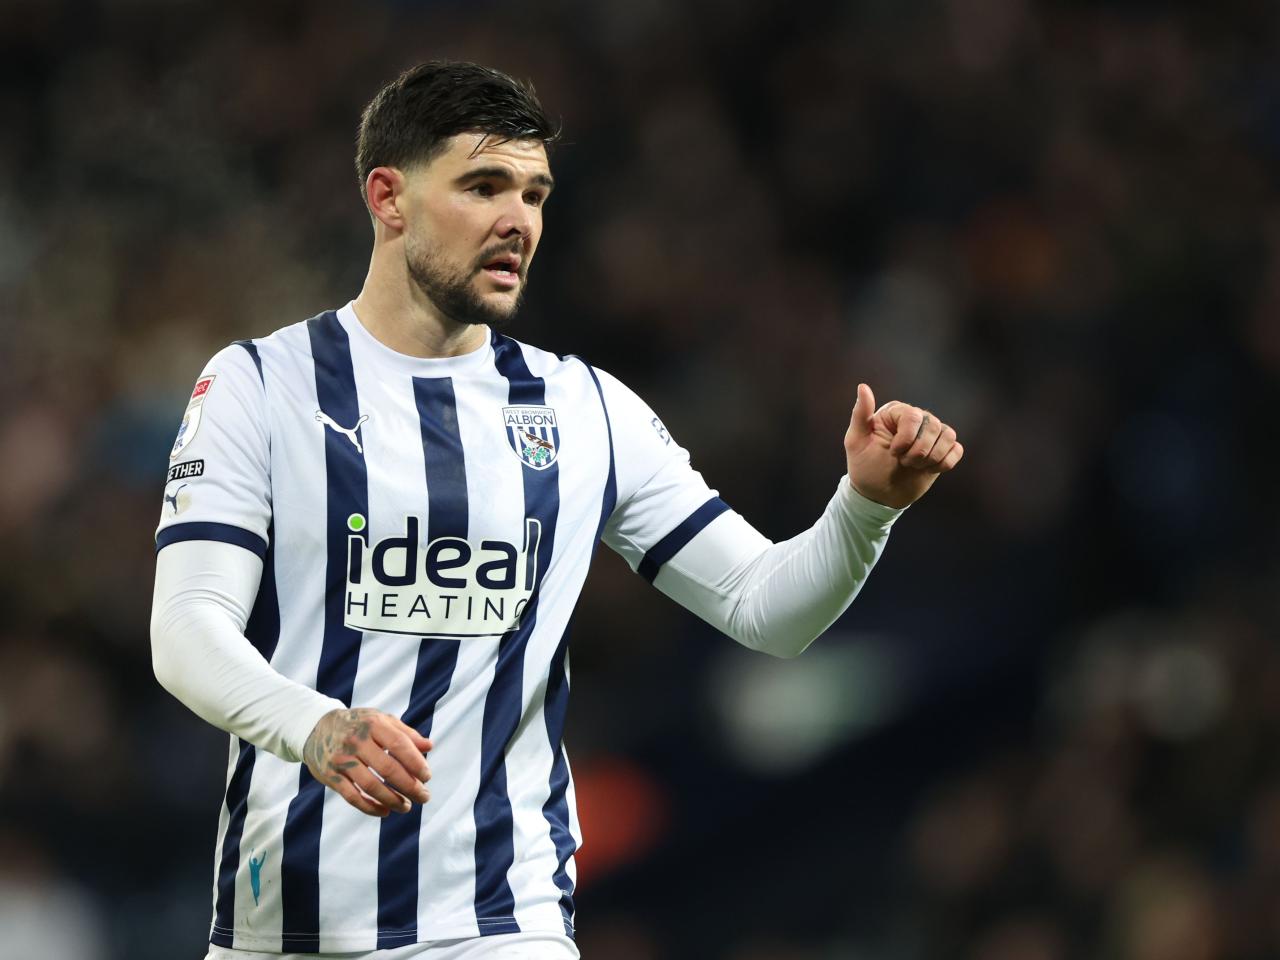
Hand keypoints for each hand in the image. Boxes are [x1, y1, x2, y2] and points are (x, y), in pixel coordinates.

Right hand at [303, 707, 432, 816]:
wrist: (316, 728)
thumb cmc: (358, 725)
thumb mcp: (381, 720)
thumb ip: (406, 733)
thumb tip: (429, 746)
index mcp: (373, 724)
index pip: (400, 745)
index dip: (416, 763)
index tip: (427, 777)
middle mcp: (356, 741)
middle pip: (388, 769)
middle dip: (410, 786)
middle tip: (424, 797)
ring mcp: (341, 759)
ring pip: (371, 786)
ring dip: (392, 800)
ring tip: (407, 806)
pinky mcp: (330, 775)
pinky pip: (352, 797)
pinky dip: (370, 808)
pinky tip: (385, 811)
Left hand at [844, 383, 963, 508]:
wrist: (877, 493)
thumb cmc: (864, 466)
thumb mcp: (856, 441)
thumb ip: (860, 414)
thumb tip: (863, 386)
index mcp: (896, 412)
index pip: (913, 416)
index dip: (906, 439)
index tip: (892, 453)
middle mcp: (916, 419)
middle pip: (933, 426)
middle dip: (918, 451)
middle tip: (902, 462)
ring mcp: (931, 435)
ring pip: (948, 435)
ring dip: (932, 457)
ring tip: (914, 466)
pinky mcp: (943, 451)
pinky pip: (957, 450)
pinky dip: (944, 463)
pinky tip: (928, 469)